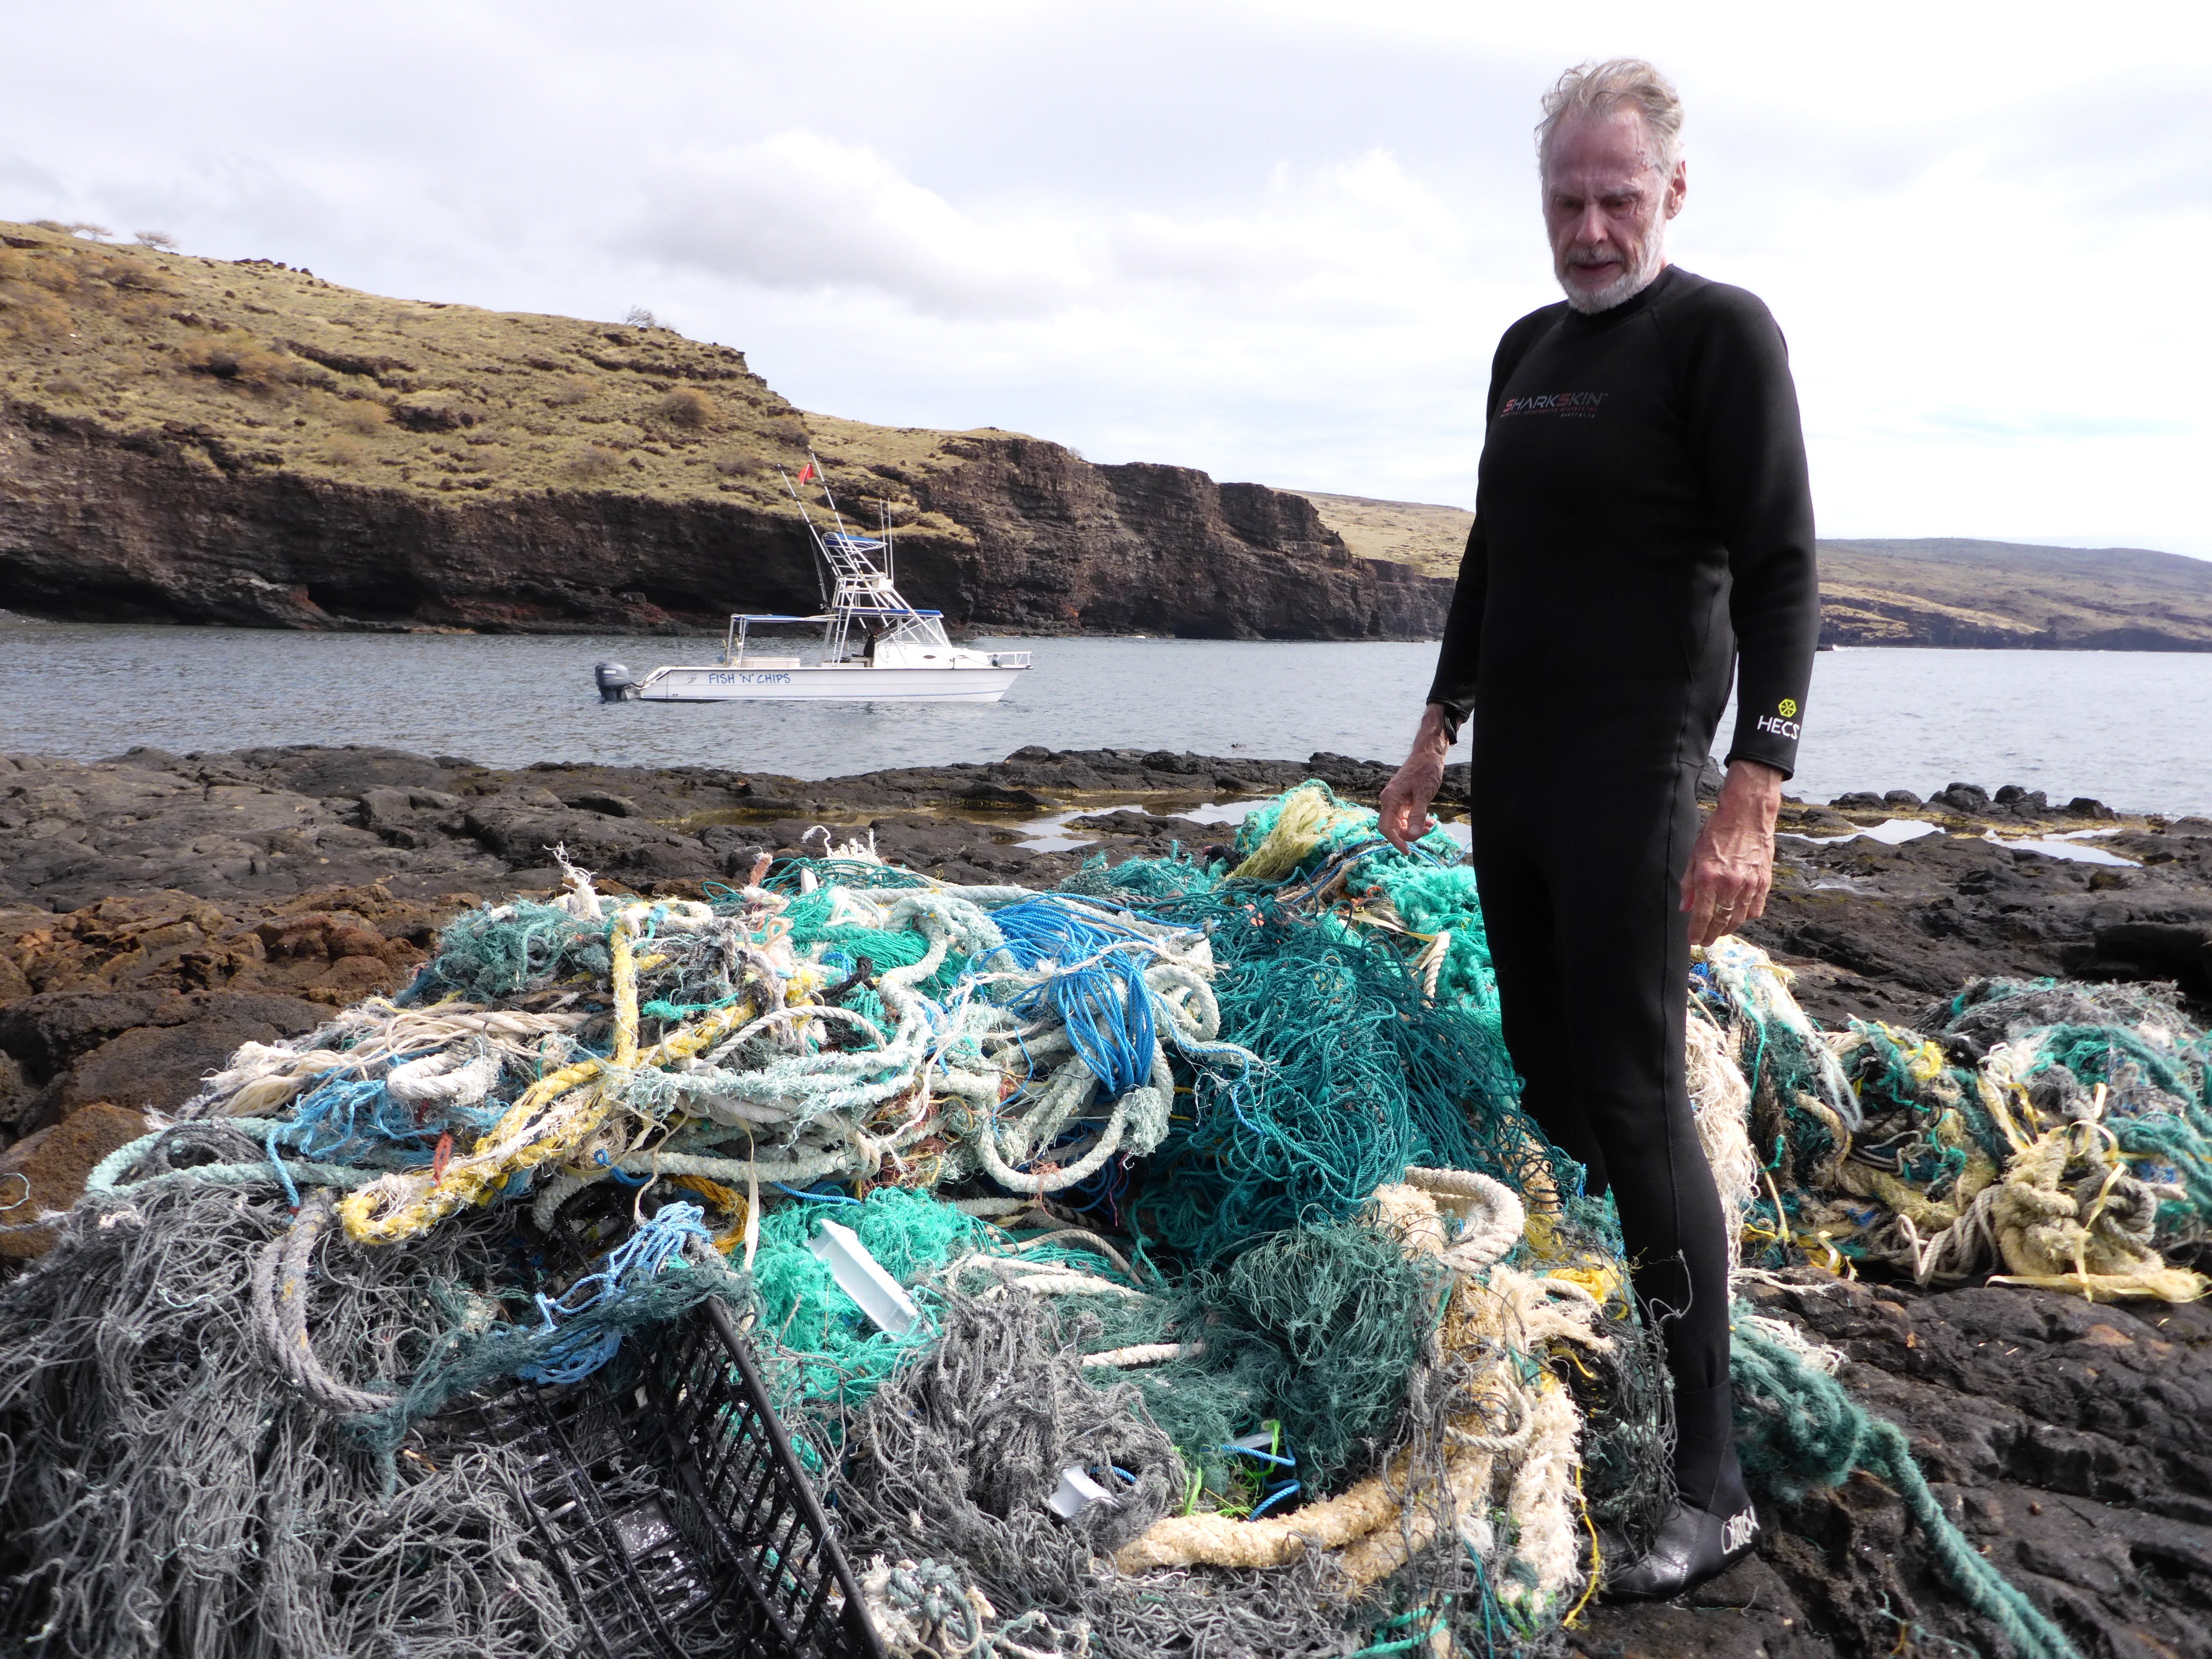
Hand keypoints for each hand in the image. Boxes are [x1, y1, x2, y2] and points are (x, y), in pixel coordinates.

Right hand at [1380, 705, 1454, 852]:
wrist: (1428, 756)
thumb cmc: (1425, 772)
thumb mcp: (1424, 794)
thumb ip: (1417, 815)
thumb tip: (1412, 834)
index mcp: (1390, 799)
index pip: (1386, 827)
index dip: (1395, 841)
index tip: (1407, 851)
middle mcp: (1389, 801)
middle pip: (1393, 828)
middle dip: (1409, 834)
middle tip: (1427, 831)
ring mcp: (1395, 802)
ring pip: (1401, 824)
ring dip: (1414, 829)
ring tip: (1431, 825)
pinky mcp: (1403, 802)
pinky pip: (1406, 818)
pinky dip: (1416, 822)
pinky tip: (1429, 821)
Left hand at [1681, 759, 1783, 946]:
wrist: (1747, 815)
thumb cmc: (1718, 832)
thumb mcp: (1695, 855)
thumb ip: (1689, 884)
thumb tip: (1685, 908)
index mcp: (1709, 877)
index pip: (1702, 915)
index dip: (1696, 932)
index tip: (1692, 941)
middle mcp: (1730, 884)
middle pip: (1721, 921)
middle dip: (1711, 935)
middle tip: (1705, 941)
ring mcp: (1750, 884)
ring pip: (1739, 918)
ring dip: (1727, 929)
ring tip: (1719, 933)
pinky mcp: (1764, 882)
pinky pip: (1756, 908)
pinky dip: (1746, 917)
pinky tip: (1738, 918)